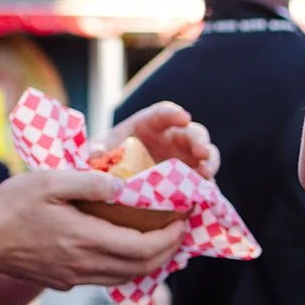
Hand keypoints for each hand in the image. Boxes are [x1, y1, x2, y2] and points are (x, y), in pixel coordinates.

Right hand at [0, 168, 188, 289]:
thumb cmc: (11, 206)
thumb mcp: (50, 181)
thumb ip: (89, 182)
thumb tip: (122, 187)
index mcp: (86, 240)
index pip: (144, 247)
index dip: (170, 237)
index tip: (183, 219)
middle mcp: (85, 265)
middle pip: (143, 268)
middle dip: (169, 250)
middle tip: (180, 230)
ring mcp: (75, 278)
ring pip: (126, 277)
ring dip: (150, 262)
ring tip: (161, 240)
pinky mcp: (64, 282)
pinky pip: (107, 278)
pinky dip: (127, 266)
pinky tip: (127, 249)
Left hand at [102, 101, 217, 180]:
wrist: (112, 183)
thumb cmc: (107, 159)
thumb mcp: (99, 151)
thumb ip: (98, 150)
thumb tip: (95, 156)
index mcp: (150, 125)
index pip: (164, 114)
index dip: (174, 114)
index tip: (183, 118)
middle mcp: (172, 139)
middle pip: (192, 133)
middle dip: (200, 140)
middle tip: (201, 152)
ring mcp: (184, 159)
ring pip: (206, 155)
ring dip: (209, 162)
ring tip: (206, 172)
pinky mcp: (190, 180)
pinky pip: (204, 180)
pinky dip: (206, 184)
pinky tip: (205, 191)